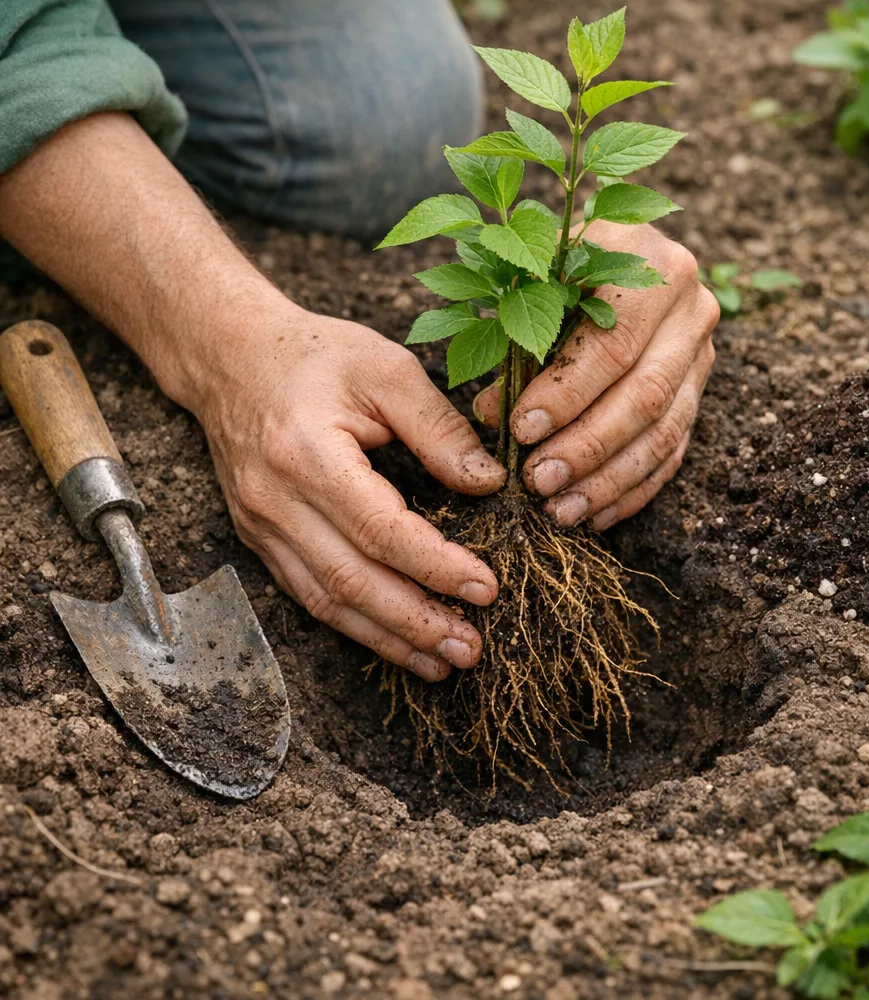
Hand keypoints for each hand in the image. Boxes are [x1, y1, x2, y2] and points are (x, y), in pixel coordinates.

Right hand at [195, 307, 506, 681]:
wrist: (231, 358)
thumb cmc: (315, 357)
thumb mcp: (387, 370)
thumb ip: (439, 429)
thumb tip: (487, 484)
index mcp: (309, 454)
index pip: (381, 530)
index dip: (436, 567)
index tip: (485, 589)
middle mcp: (276, 500)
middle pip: (352, 581)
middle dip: (416, 622)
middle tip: (470, 649)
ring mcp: (260, 526)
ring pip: (326, 601)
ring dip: (387, 639)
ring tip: (441, 662)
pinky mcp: (258, 539)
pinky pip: (307, 594)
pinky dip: (353, 625)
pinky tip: (394, 641)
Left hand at [475, 221, 717, 529]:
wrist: (621, 248)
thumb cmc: (560, 267)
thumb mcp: (533, 286)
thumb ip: (515, 345)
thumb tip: (493, 416)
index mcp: (649, 265)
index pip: (612, 344)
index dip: (566, 395)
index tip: (520, 430)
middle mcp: (690, 308)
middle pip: (645, 394)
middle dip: (588, 447)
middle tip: (539, 482)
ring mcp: (702, 352)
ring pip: (665, 430)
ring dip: (610, 480)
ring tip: (562, 510)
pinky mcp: (700, 390)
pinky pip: (674, 450)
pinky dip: (634, 489)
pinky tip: (596, 515)